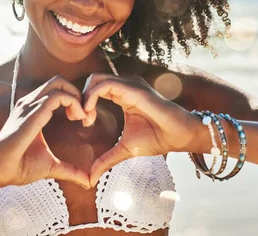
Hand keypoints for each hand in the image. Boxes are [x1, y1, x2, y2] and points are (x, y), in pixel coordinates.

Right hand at [0, 76, 89, 188]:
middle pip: (59, 80)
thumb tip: (88, 182)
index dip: (76, 100)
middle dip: (78, 93)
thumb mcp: (51, 165)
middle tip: (86, 115)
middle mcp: (30, 103)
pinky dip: (73, 102)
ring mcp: (29, 106)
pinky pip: (57, 96)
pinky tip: (77, 118)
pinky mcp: (32, 113)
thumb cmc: (18, 167)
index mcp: (33, 110)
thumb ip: (70, 170)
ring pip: (59, 83)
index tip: (84, 120)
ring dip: (77, 98)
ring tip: (82, 118)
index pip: (57, 90)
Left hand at [82, 73, 200, 185]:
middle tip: (78, 118)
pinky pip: (105, 85)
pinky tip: (90, 114)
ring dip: (84, 97)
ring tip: (85, 118)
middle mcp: (125, 86)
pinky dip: (91, 97)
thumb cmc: (157, 139)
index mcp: (123, 95)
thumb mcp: (124, 149)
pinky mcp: (133, 89)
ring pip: (96, 79)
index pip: (95, 88)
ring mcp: (129, 85)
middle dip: (80, 97)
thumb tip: (90, 178)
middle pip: (92, 80)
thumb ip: (106, 159)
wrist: (178, 137)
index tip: (83, 122)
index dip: (84, 102)